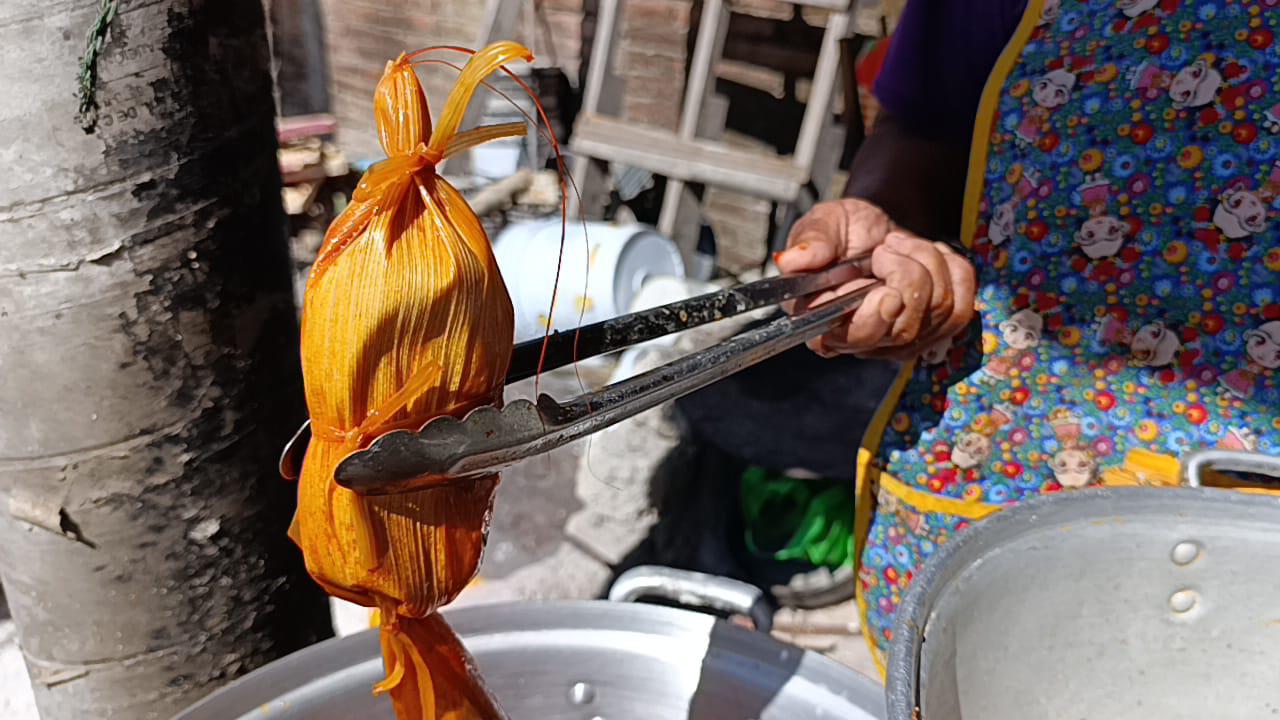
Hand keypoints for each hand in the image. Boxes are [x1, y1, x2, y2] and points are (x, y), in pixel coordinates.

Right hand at [775, 198, 975, 359]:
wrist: (879, 228)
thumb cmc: (846, 231)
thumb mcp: (823, 225)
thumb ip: (810, 242)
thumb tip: (791, 260)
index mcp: (824, 322)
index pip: (853, 340)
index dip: (874, 321)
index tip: (886, 292)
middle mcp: (864, 341)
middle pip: (903, 329)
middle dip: (907, 275)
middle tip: (889, 247)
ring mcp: (903, 341)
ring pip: (939, 312)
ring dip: (928, 263)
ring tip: (904, 245)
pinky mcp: (937, 330)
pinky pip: (964, 306)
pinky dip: (954, 271)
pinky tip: (931, 257)